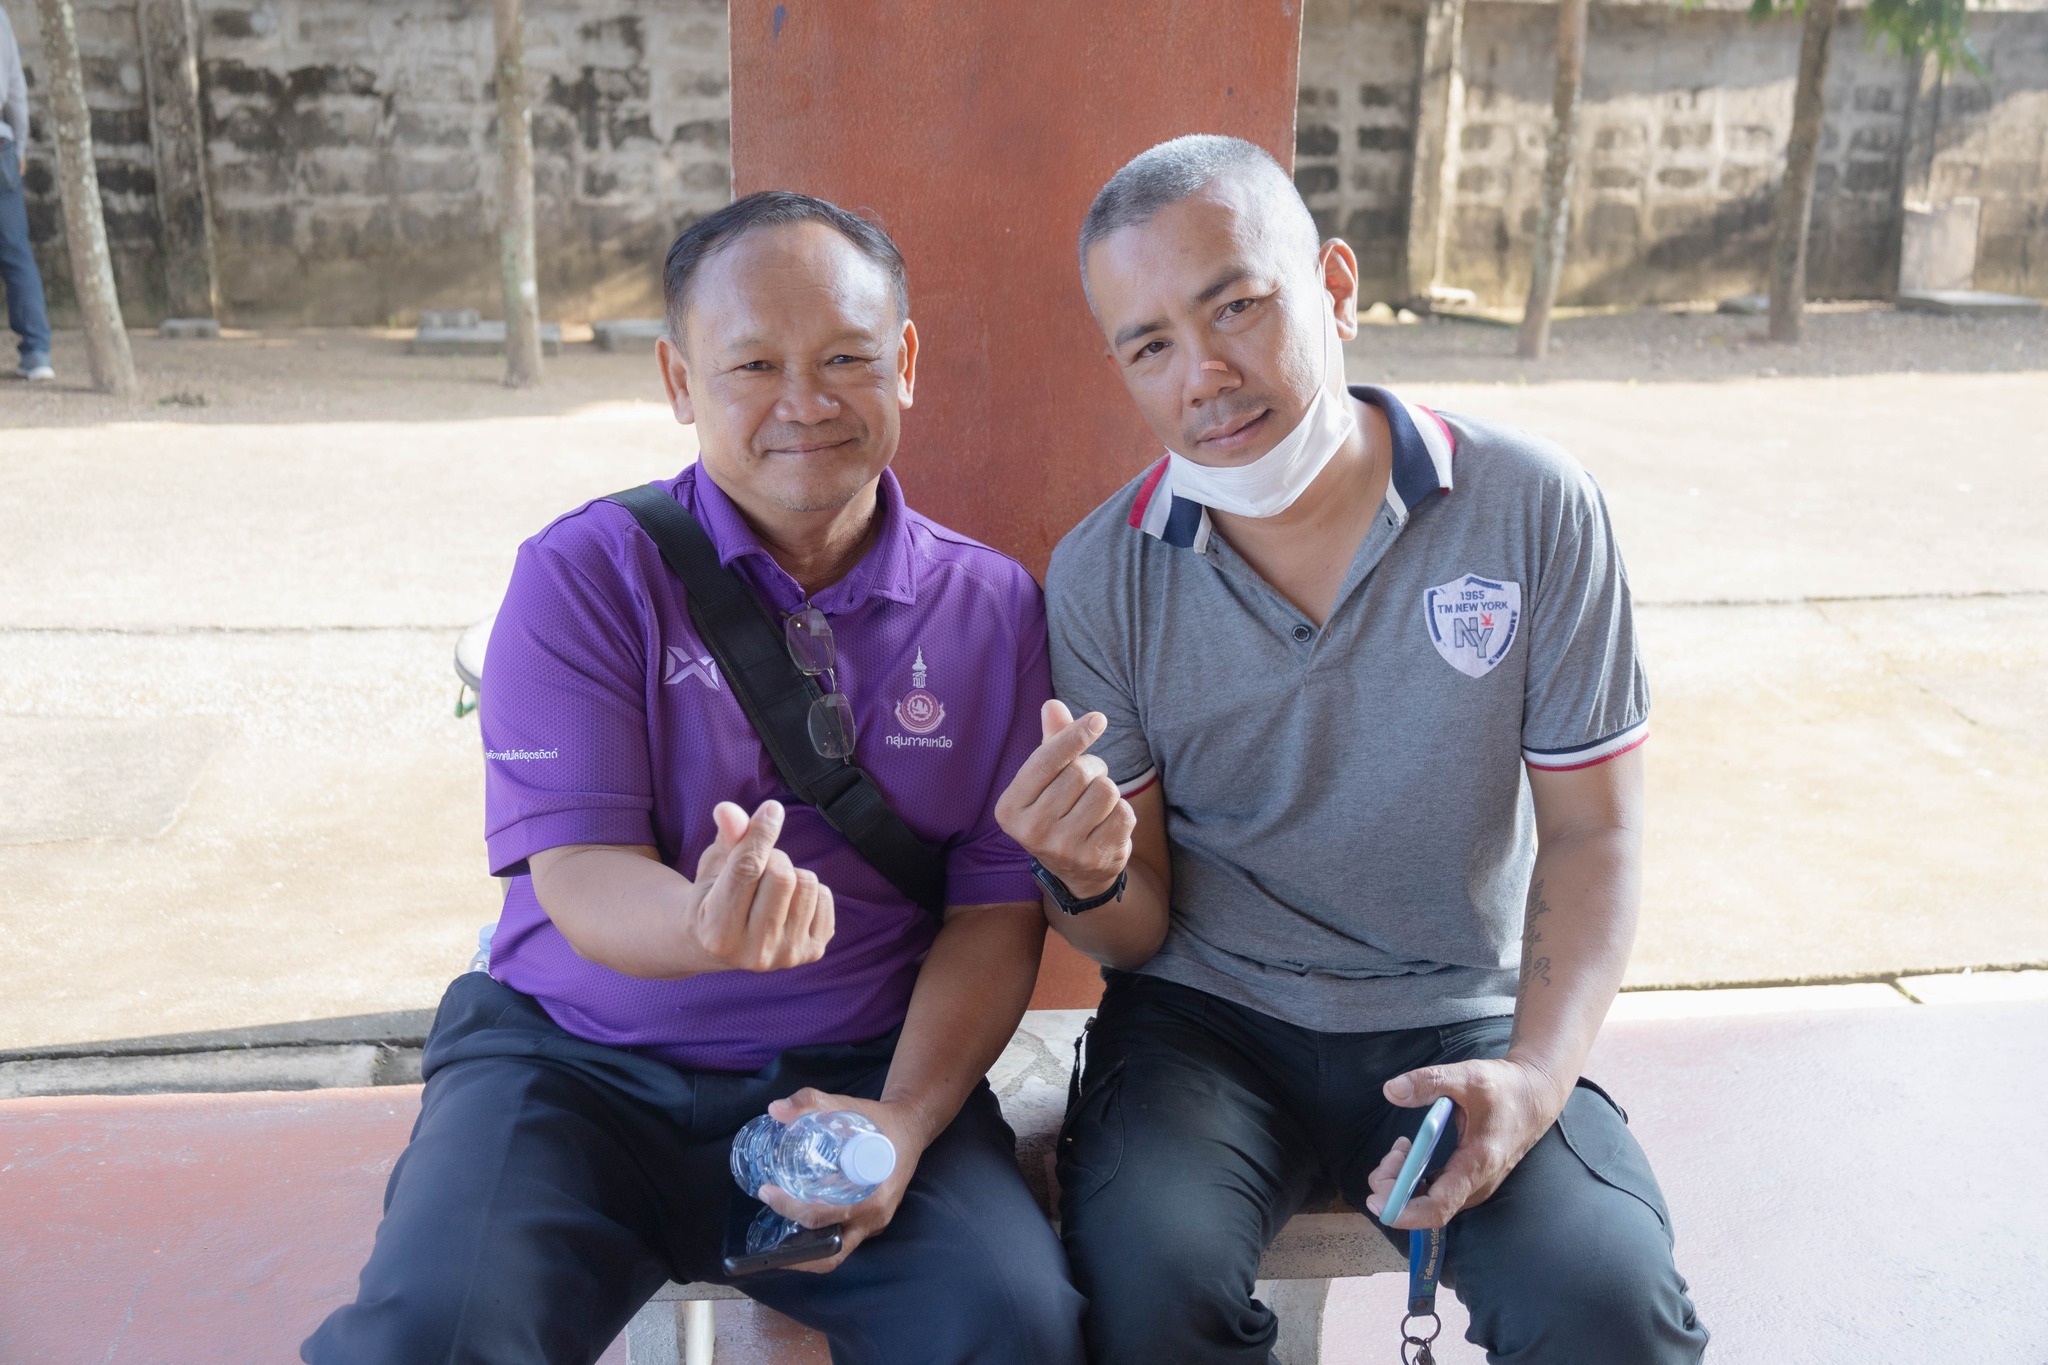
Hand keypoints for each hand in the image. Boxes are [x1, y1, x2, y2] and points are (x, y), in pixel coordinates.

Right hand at [680, 800, 834, 972]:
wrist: (722, 945)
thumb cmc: (714, 896)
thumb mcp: (713, 866)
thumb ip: (725, 838)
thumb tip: (729, 810)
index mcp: (717, 931)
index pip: (746, 870)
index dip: (760, 833)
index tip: (772, 808)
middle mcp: (753, 952)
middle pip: (782, 876)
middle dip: (773, 857)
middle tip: (759, 866)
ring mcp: (786, 956)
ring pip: (807, 883)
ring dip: (792, 873)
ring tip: (770, 887)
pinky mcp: (812, 953)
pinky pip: (826, 897)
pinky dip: (808, 889)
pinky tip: (787, 903)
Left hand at [753, 1088, 926, 1271]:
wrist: (911, 1127)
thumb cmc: (880, 1121)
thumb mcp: (847, 1105)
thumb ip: (811, 1102)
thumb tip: (775, 1110)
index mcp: (873, 1196)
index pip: (823, 1216)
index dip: (790, 1208)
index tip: (767, 1191)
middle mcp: (875, 1217)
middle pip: (829, 1249)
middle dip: (794, 1248)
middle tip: (768, 1217)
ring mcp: (874, 1224)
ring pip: (836, 1252)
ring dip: (805, 1251)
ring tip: (774, 1237)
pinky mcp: (870, 1223)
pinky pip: (842, 1240)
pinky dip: (818, 1239)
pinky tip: (797, 1224)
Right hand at [994, 700, 1134, 897]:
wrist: (1077, 872)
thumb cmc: (1058, 811)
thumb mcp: (1046, 780)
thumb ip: (1051, 742)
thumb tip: (1052, 705)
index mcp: (1010, 809)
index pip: (1044, 761)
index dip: (1073, 736)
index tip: (1098, 719)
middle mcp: (1032, 832)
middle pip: (1079, 773)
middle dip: (1092, 767)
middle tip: (1087, 780)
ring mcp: (1064, 849)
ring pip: (1105, 790)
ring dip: (1107, 789)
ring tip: (1095, 803)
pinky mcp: (1095, 858)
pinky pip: (1123, 812)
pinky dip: (1122, 811)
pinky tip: (1106, 824)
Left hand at [1363, 1057, 1568, 1228]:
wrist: (1535, 1096)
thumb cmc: (1505, 1087)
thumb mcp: (1468, 1076)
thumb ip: (1429, 1082)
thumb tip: (1392, 1090)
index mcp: (1477, 1164)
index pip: (1438, 1208)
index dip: (1403, 1211)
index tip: (1376, 1197)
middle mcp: (1477, 1184)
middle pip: (1427, 1209)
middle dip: (1396, 1189)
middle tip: (1392, 1152)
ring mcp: (1474, 1186)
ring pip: (1430, 1203)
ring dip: (1403, 1183)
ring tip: (1400, 1148)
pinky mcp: (1470, 1180)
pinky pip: (1435, 1194)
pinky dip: (1414, 1179)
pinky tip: (1411, 1152)